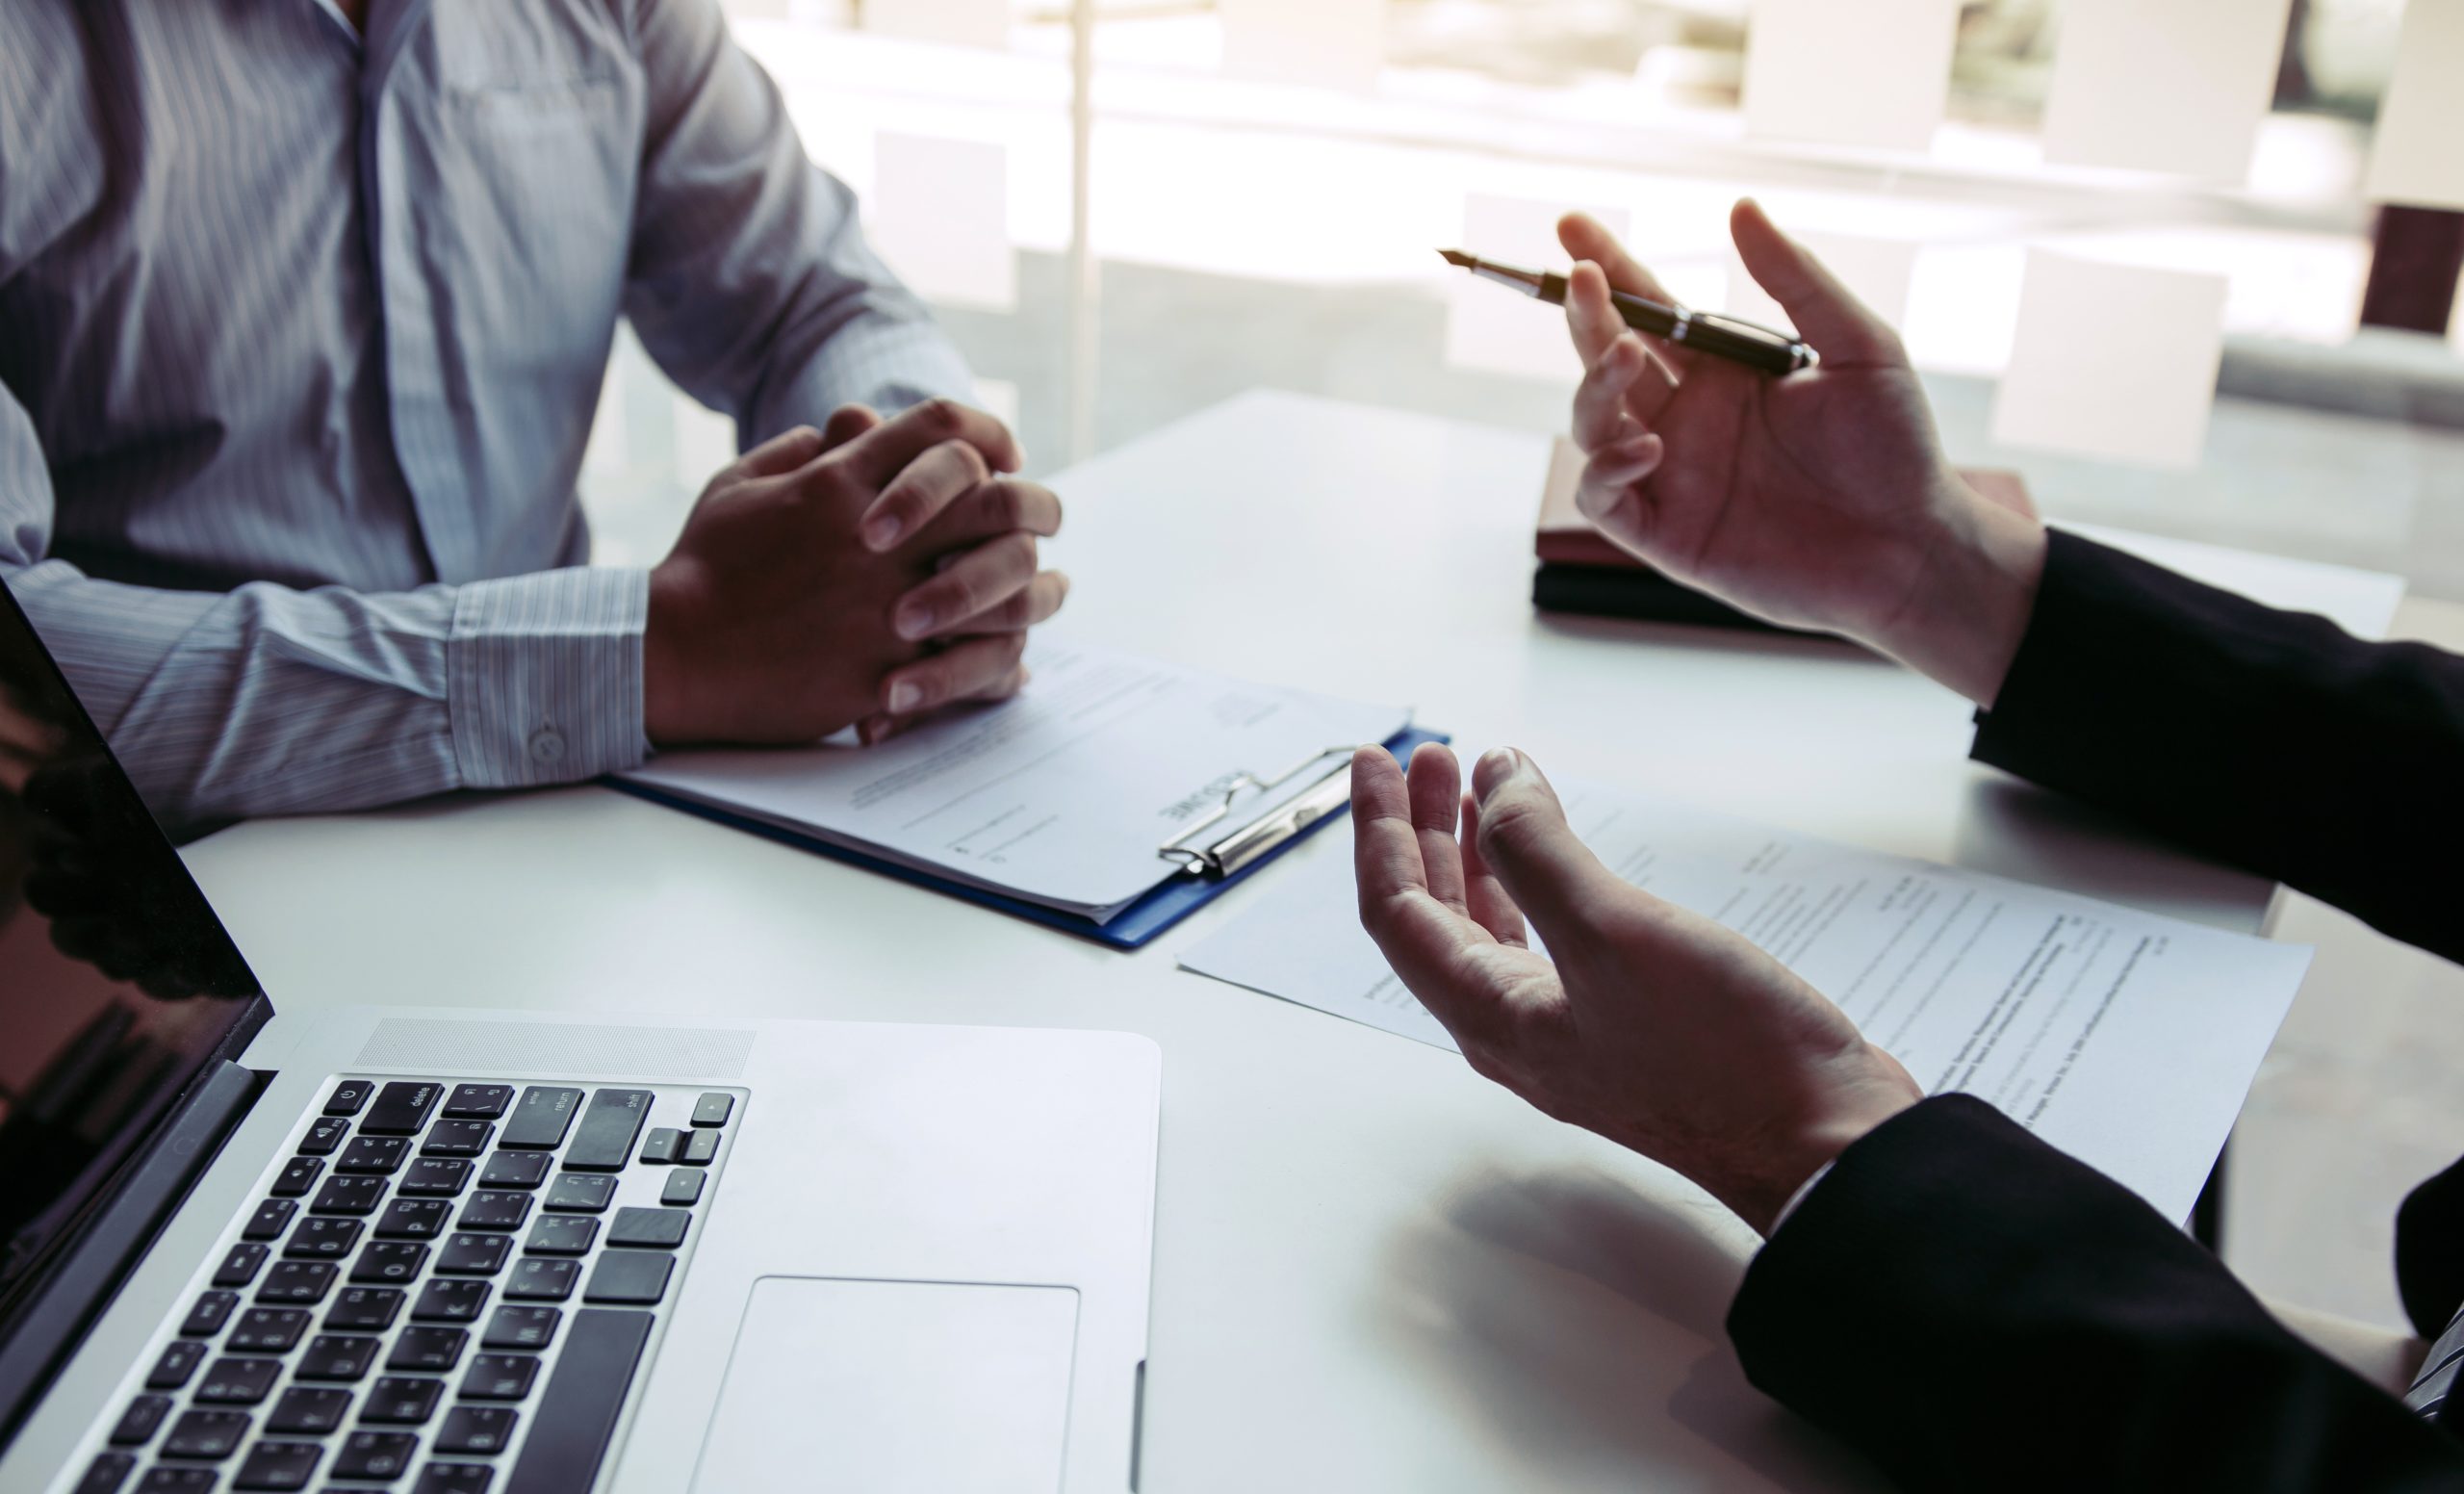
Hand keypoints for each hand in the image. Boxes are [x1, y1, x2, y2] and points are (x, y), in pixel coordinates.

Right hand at [644, 399, 1068, 747]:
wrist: (672, 655)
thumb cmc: (700, 567)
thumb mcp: (740, 484)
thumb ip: (802, 449)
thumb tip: (851, 429)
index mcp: (841, 481)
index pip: (944, 428)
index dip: (989, 431)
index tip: (1005, 454)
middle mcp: (876, 537)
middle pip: (997, 499)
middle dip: (1036, 504)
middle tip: (1046, 517)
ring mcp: (885, 605)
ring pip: (1003, 582)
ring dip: (1033, 584)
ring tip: (1043, 590)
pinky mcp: (885, 668)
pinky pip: (973, 659)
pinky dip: (1003, 660)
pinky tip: (1015, 662)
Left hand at [1351, 741, 1920, 1234]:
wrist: (1825, 1146)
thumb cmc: (1726, 1063)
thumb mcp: (1613, 932)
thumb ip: (1539, 849)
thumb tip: (1495, 777)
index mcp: (1491, 1017)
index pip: (1396, 912)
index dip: (1380, 829)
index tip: (1374, 759)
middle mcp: (1516, 1029)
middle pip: (1435, 916)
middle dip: (1425, 829)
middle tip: (1428, 758)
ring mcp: (1570, 1030)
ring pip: (1491, 927)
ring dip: (1477, 851)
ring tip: (1480, 784)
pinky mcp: (1624, 1024)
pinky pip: (1549, 939)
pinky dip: (1537, 880)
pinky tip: (1556, 848)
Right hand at [1559, 201, 2045, 705]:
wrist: (1911, 547)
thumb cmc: (1896, 449)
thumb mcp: (1860, 346)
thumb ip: (1797, 279)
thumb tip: (1742, 208)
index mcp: (1725, 371)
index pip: (1651, 310)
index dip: (1609, 269)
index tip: (1572, 227)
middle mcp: (1689, 419)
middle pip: (1608, 356)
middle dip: (1587, 314)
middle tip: (1583, 280)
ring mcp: (1673, 475)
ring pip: (1593, 421)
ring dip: (1595, 384)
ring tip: (1629, 357)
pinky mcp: (1667, 533)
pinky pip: (1602, 497)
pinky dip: (1605, 467)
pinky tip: (1646, 447)